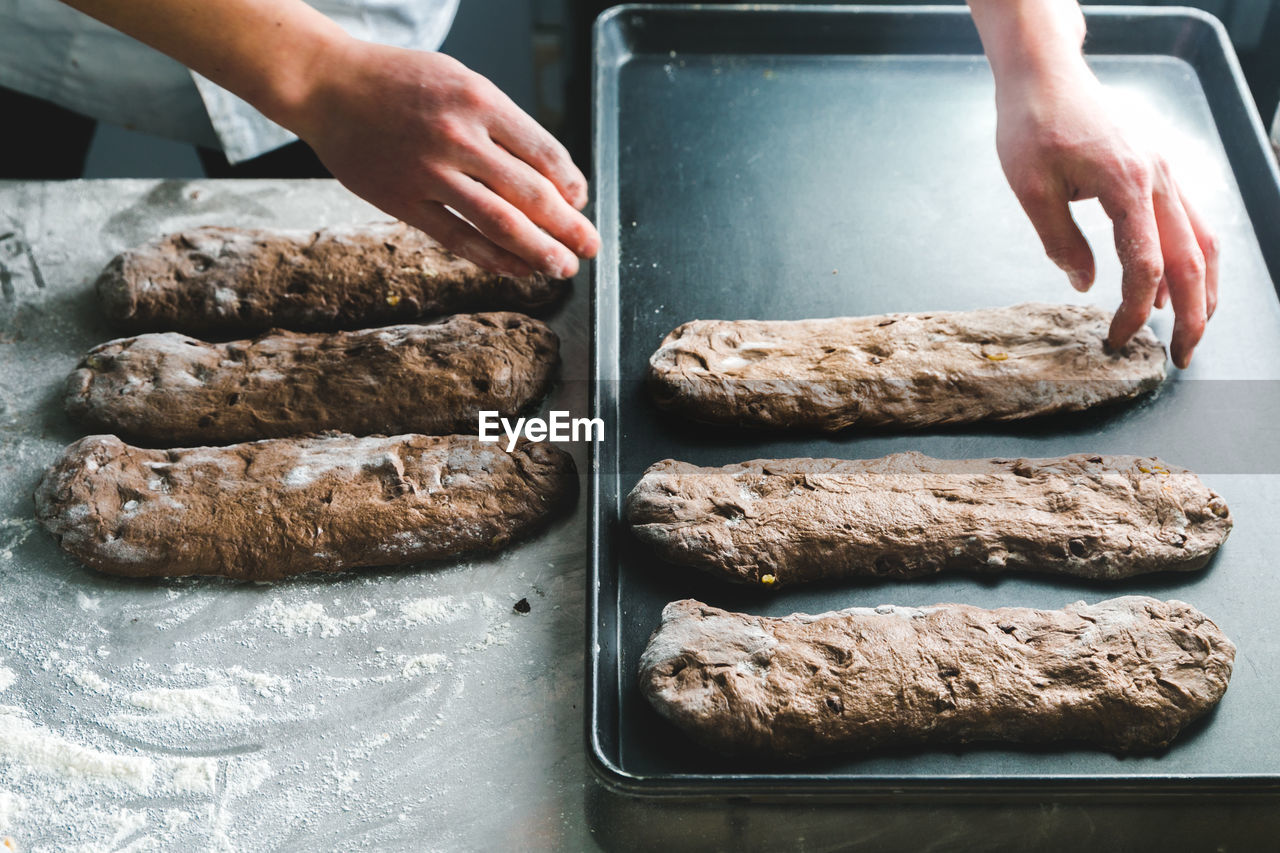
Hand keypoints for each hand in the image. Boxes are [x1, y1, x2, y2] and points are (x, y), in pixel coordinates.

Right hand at [294, 40, 598, 278]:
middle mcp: (458, 136)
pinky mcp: (403, 200)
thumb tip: (548, 175)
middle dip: (568, 227)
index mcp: (480, 100)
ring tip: (562, 267)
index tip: (581, 202)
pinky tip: (516, 269)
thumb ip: (501, 124)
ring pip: (499, 223)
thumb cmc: (399, 83)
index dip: (572, 184)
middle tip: (589, 247)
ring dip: (538, 251)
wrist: (328, 85)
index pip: (544, 152)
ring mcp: (429, 172)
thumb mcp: (460, 81)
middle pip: (531, 193)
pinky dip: (493, 258)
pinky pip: (458, 237)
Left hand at [993, 56, 1216, 368]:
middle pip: (1192, 259)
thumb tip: (1085, 286)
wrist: (1045, 75)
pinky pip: (1188, 222)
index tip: (1117, 338)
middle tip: (1181, 356)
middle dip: (1193, 314)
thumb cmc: (1032, 124)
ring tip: (1187, 329)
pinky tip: (1167, 288)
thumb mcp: (1031, 189)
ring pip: (1203, 240)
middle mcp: (1158, 178)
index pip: (1146, 263)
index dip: (1135, 309)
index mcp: (1128, 184)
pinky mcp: (1158, 171)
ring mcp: (1164, 172)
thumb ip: (1060, 242)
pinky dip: (1187, 260)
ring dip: (1201, 289)